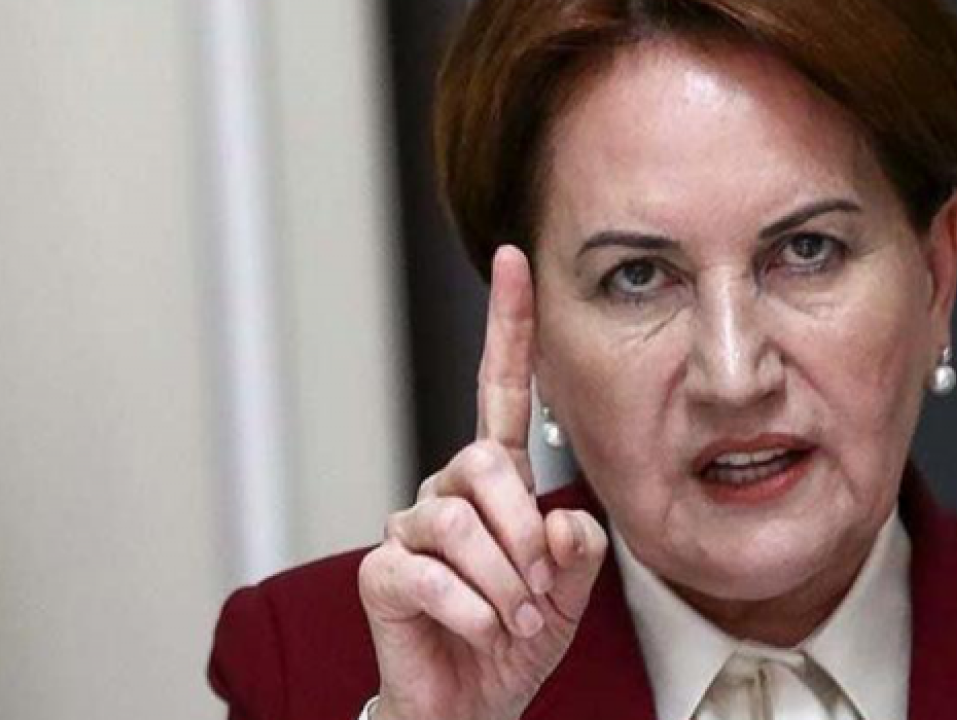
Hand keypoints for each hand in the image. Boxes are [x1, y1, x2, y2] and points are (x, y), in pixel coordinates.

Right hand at [358, 246, 607, 719]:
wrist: (473, 704)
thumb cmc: (515, 636)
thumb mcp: (568, 589)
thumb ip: (576, 546)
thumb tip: (559, 519)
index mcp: (494, 482)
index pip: (499, 390)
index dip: (508, 327)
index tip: (513, 259)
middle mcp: (448, 492)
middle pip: (482, 463)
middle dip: (523, 533)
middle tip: (539, 590)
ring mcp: (408, 529)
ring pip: (460, 523)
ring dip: (505, 584)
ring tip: (513, 618)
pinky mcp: (380, 572)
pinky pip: (431, 574)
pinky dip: (473, 613)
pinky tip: (481, 631)